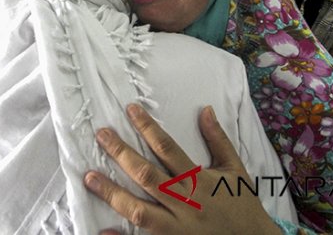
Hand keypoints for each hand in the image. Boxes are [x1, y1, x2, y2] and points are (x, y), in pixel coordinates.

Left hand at [84, 104, 278, 234]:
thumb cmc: (243, 207)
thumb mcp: (235, 170)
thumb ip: (218, 140)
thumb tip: (205, 109)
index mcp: (198, 180)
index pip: (167, 148)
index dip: (147, 127)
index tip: (130, 109)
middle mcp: (185, 202)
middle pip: (146, 174)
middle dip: (121, 153)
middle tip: (101, 135)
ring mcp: (176, 228)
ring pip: (138, 209)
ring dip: (112, 192)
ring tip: (89, 177)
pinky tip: (102, 231)